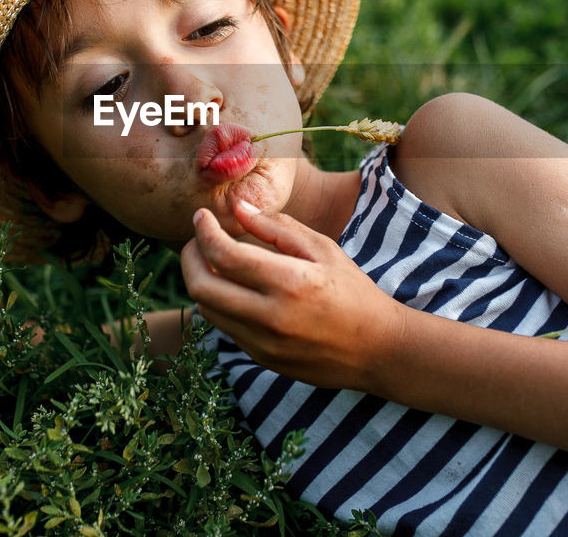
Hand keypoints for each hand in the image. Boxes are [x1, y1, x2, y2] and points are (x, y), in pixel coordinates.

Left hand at [180, 200, 404, 390]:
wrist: (378, 349)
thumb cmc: (354, 292)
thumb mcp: (323, 250)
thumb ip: (277, 227)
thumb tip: (237, 208)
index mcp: (289, 282)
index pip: (224, 254)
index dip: (204, 231)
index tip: (200, 216)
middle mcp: (270, 317)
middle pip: (201, 286)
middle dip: (189, 258)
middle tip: (197, 240)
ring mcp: (263, 343)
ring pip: (207, 309)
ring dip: (201, 280)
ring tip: (213, 260)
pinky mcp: (262, 358)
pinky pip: (225, 327)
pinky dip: (220, 303)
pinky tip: (234, 287)